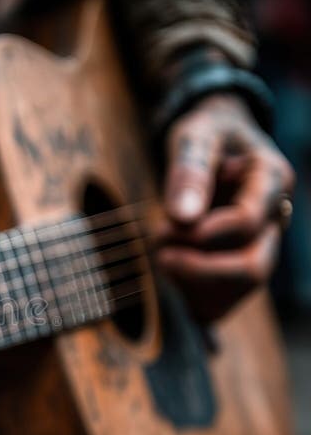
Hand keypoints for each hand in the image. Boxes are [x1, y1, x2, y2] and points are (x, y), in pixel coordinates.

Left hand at [158, 94, 294, 320]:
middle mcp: (275, 218)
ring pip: (242, 289)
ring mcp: (261, 244)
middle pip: (254, 267)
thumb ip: (189, 172)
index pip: (245, 223)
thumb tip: (181, 218)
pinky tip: (172, 276)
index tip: (164, 229)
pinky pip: (226, 299)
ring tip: (162, 255)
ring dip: (194, 283)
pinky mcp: (240, 262)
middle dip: (200, 269)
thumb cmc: (204, 134)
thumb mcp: (194, 138)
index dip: (202, 234)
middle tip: (160, 253)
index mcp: (272, 180)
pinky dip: (195, 298)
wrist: (214, 140)